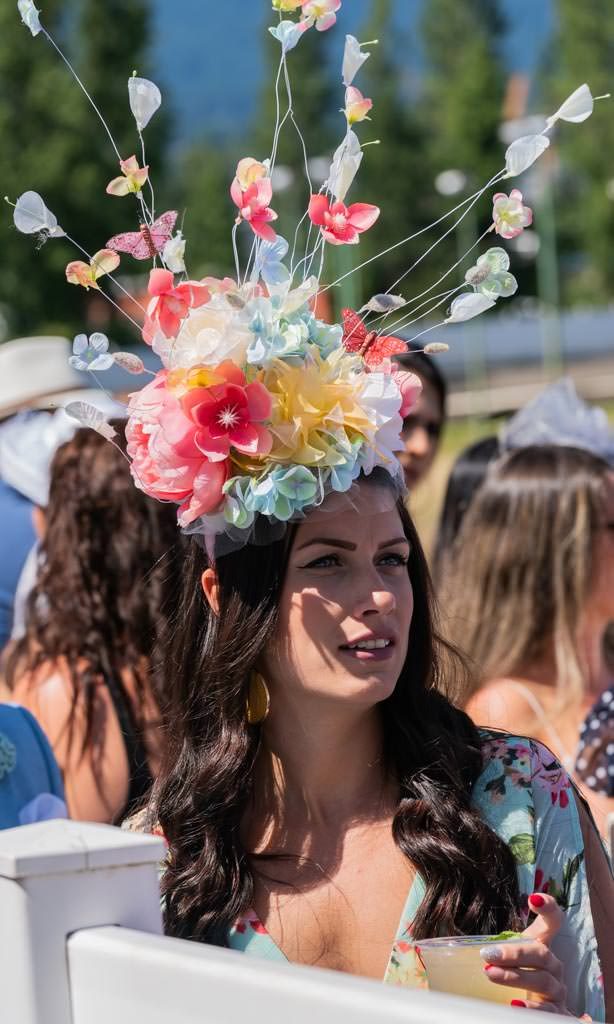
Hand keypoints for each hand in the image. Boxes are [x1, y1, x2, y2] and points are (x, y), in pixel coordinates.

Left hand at [479, 893, 589, 1017]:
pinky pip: (551, 1012)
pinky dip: (535, 1010)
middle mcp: (553, 967)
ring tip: (491, 975)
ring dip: (517, 977)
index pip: (552, 922)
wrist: (521, 1013)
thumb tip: (441, 949)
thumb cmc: (507, 985)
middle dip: (514, 952)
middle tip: (488, 955)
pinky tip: (516, 1006)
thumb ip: (484, 953)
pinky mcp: (558, 1013)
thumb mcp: (496, 965)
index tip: (534, 899)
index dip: (548, 908)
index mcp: (539, 949)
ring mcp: (557, 991)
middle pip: (541, 952)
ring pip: (544, 981)